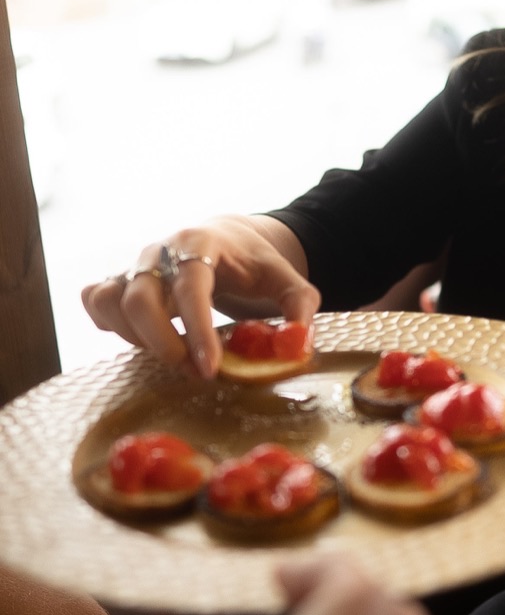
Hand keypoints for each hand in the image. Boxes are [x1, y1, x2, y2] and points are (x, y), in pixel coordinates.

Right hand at [82, 214, 319, 377]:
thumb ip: (299, 307)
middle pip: (140, 298)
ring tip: (176, 355)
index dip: (196, 330)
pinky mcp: (119, 280)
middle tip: (197, 373)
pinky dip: (108, 325)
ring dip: (138, 340)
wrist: (225, 240)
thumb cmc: (253, 264)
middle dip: (165, 345)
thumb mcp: (286, 280)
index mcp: (202, 244)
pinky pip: (95, 301)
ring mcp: (135, 265)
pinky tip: (142, 338)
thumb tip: (298, 342)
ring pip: (114, 303)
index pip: (191, 286)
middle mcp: (161, 251)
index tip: (209, 368)